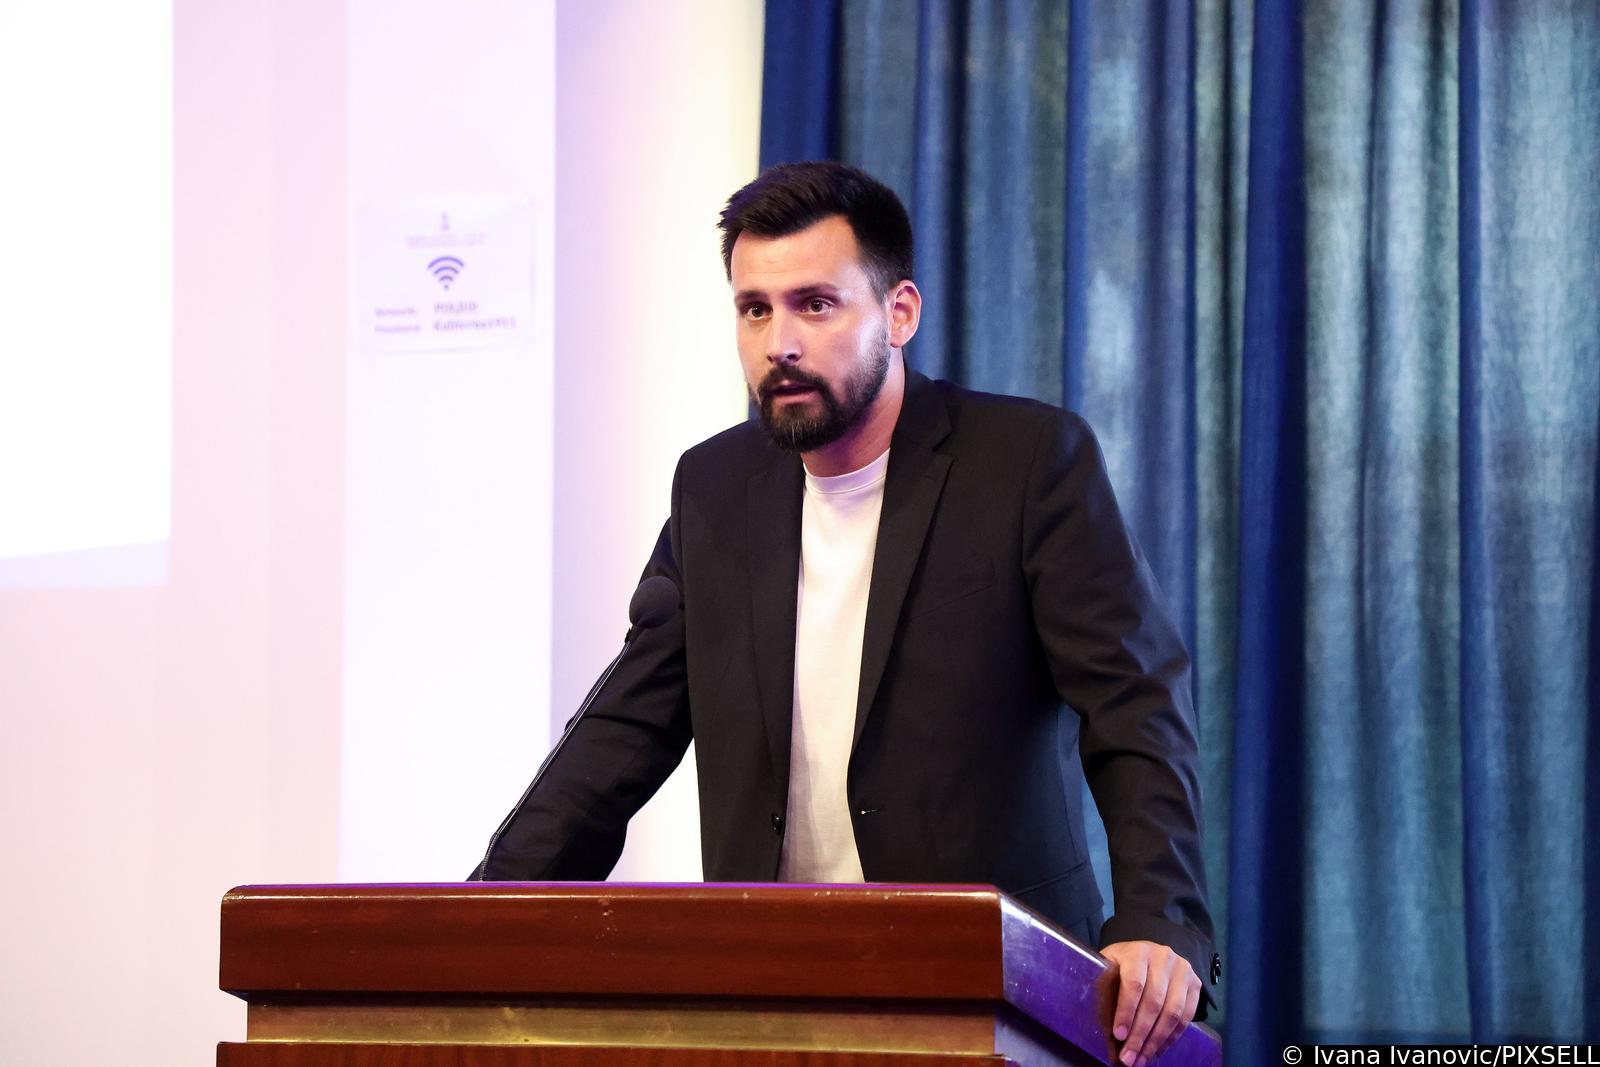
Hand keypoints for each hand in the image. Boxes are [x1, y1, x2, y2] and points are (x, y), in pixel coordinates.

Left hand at [1099, 940, 1200, 1065]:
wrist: (1148, 954)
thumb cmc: (1121, 965)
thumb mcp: (1108, 969)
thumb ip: (1106, 991)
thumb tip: (1104, 1032)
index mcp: (1137, 951)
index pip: (1134, 984)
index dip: (1126, 1012)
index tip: (1118, 1035)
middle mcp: (1163, 957)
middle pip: (1154, 1002)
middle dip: (1140, 1034)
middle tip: (1129, 1057)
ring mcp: (1182, 970)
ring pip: (1173, 1012)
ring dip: (1156, 1041)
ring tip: (1142, 1058)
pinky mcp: (1195, 984)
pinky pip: (1186, 1017)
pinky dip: (1171, 1038)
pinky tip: (1157, 1050)